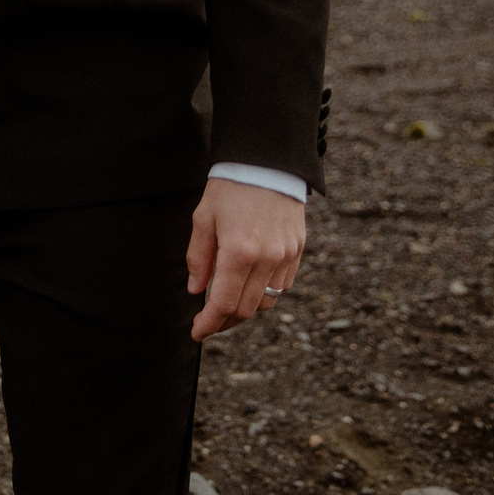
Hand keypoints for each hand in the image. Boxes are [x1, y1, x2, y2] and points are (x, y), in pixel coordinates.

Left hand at [186, 177, 306, 340]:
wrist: (267, 162)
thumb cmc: (229, 188)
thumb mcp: (203, 219)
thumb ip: (198, 258)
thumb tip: (196, 291)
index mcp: (239, 252)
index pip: (223, 304)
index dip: (209, 324)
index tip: (197, 332)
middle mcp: (267, 259)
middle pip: (246, 309)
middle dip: (224, 321)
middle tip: (207, 321)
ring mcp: (286, 257)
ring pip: (267, 303)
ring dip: (246, 309)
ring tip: (226, 304)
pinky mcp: (298, 251)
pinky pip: (282, 287)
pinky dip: (264, 294)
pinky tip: (248, 286)